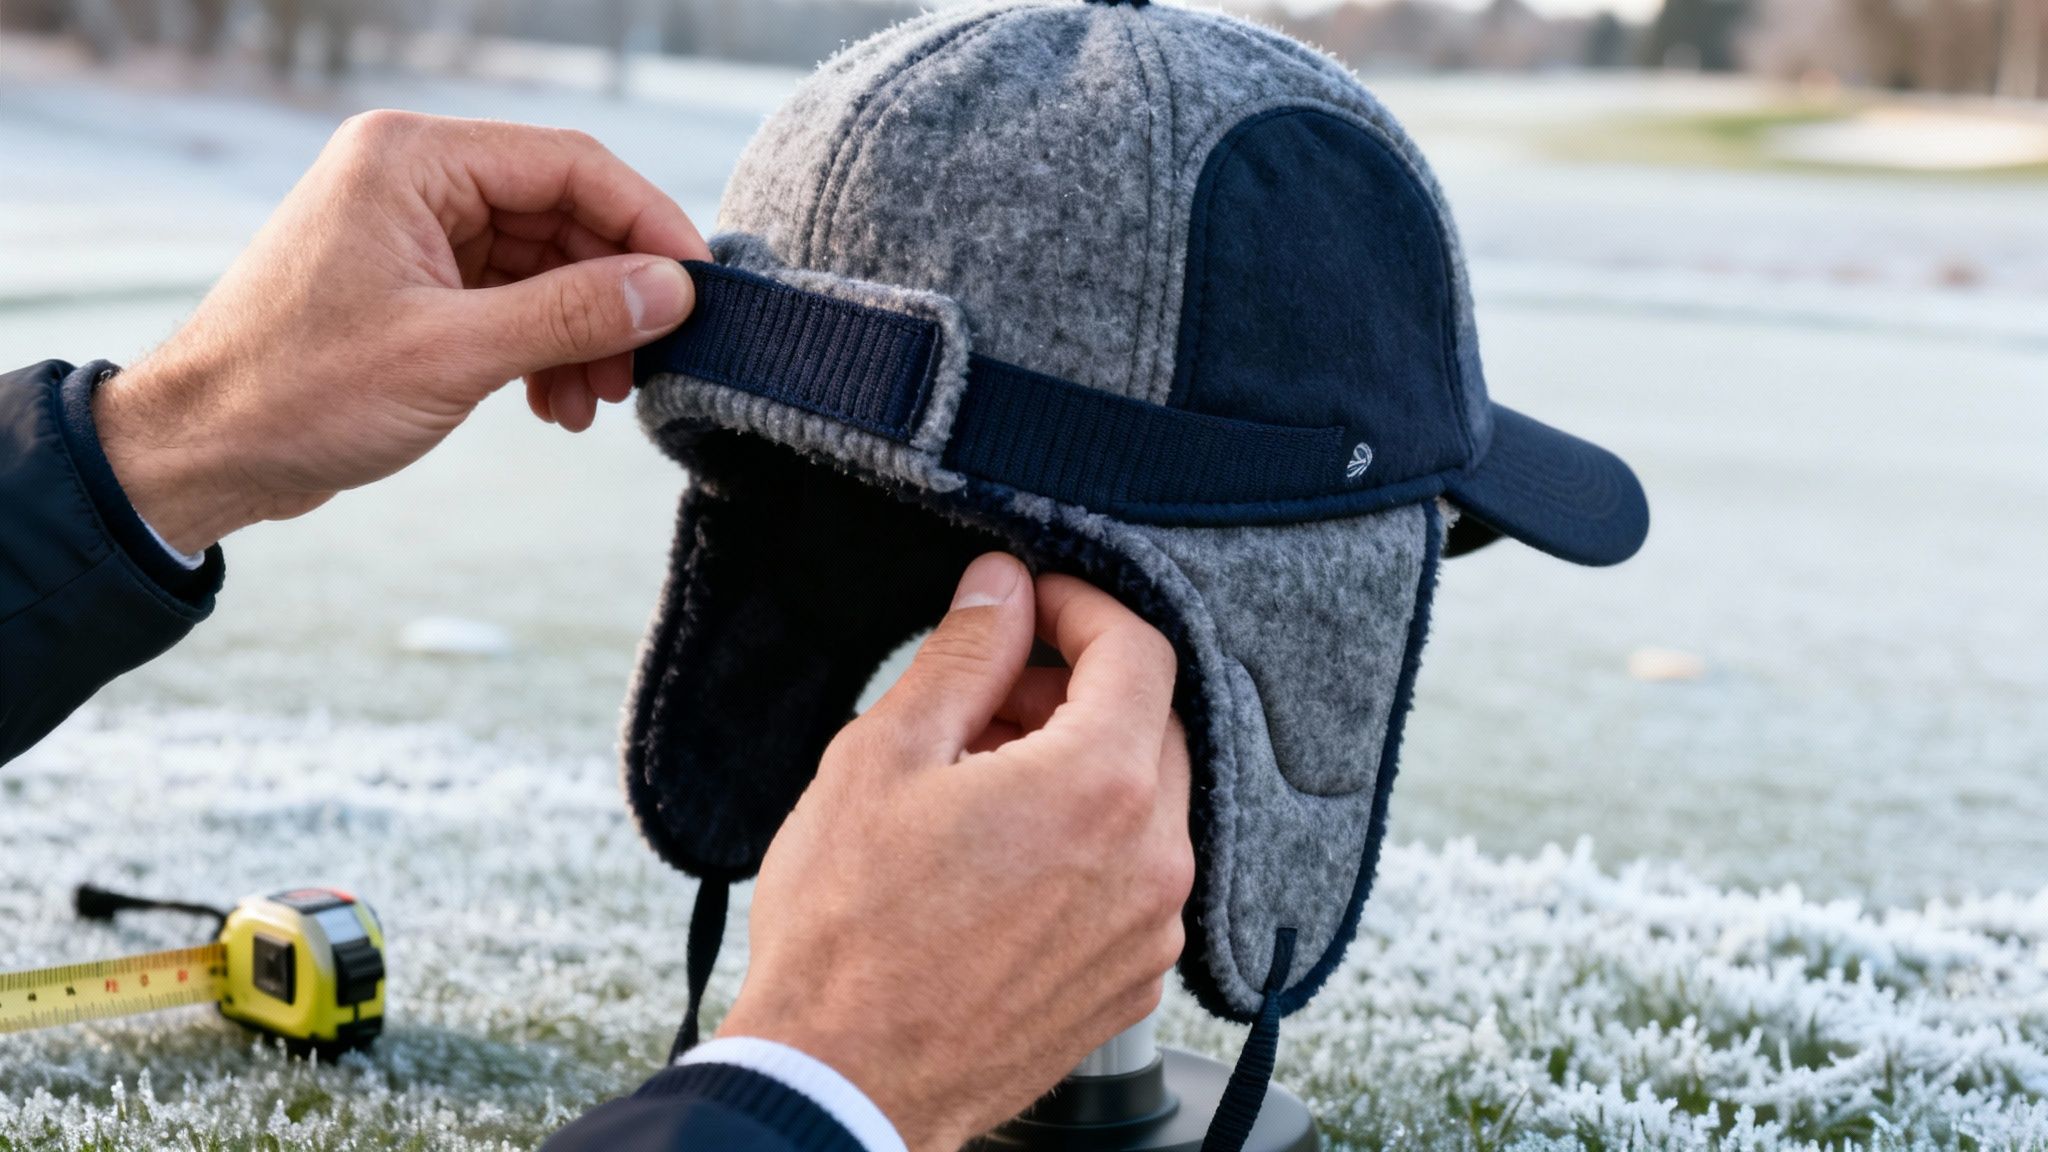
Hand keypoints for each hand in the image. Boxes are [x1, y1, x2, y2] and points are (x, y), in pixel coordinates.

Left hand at [92, 111, 710, 553]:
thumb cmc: (297, 391)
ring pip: (544, 264)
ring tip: (596, 400)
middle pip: (563, 214)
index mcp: (413, 159)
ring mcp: (414, 231)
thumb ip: (571, 315)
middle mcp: (415, 179)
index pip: (570, 165)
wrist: (202, 452)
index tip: (697, 289)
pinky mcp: (414, 283)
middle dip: (613, 294)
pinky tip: (554, 405)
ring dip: (582, 332)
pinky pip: (510, 299)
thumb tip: (671, 292)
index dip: (647, 224)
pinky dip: (544, 348)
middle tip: (648, 365)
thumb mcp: (453, 355)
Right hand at [718, 554, 1194, 1151]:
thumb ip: (964, 656)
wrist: (844, 1084)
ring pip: (1146, 806)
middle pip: (1152, 726)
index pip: (1140, 651)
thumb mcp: (885, 757)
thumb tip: (1004, 587)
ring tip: (979, 784)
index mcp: (1101, 786)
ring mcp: (1150, 932)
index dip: (1083, 608)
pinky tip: (1002, 859)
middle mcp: (1154, 861)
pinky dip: (1088, 844)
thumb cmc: (849, 929)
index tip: (1032, 606)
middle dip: (1076, 690)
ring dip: (1080, 768)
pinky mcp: (1131, 983)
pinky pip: (1135, 880)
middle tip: (988, 700)